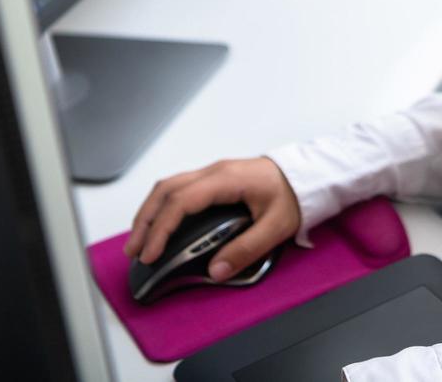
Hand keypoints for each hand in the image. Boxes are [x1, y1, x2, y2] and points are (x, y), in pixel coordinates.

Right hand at [124, 156, 302, 281]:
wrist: (307, 174)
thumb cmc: (294, 195)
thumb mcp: (276, 226)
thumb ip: (247, 249)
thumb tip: (216, 270)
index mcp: (227, 179)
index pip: (182, 201)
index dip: (162, 228)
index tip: (151, 253)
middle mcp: (214, 172)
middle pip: (166, 190)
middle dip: (145, 221)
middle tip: (134, 251)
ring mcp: (213, 173)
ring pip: (169, 187)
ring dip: (150, 212)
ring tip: (139, 241)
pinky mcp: (214, 179)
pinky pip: (179, 189)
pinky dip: (162, 207)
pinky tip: (159, 225)